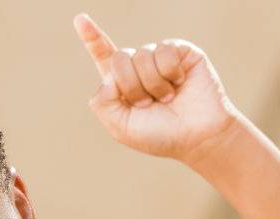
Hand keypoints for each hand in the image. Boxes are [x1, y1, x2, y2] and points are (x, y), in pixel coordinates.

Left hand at [73, 13, 239, 165]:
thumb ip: (102, 103)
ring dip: (153, 84)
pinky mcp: (181, 51)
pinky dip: (169, 73)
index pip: (104, 56)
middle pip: (118, 59)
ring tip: (168, 98)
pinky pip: (163, 51)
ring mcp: (160, 58)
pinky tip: (180, 83)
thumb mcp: (121, 127)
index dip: (92, 38)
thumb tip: (108, 76)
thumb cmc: (162, 136)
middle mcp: (140, 68)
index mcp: (123, 85)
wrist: (199, 137)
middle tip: (148, 104)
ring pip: (140, 55)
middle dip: (130, 86)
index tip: (80, 20)